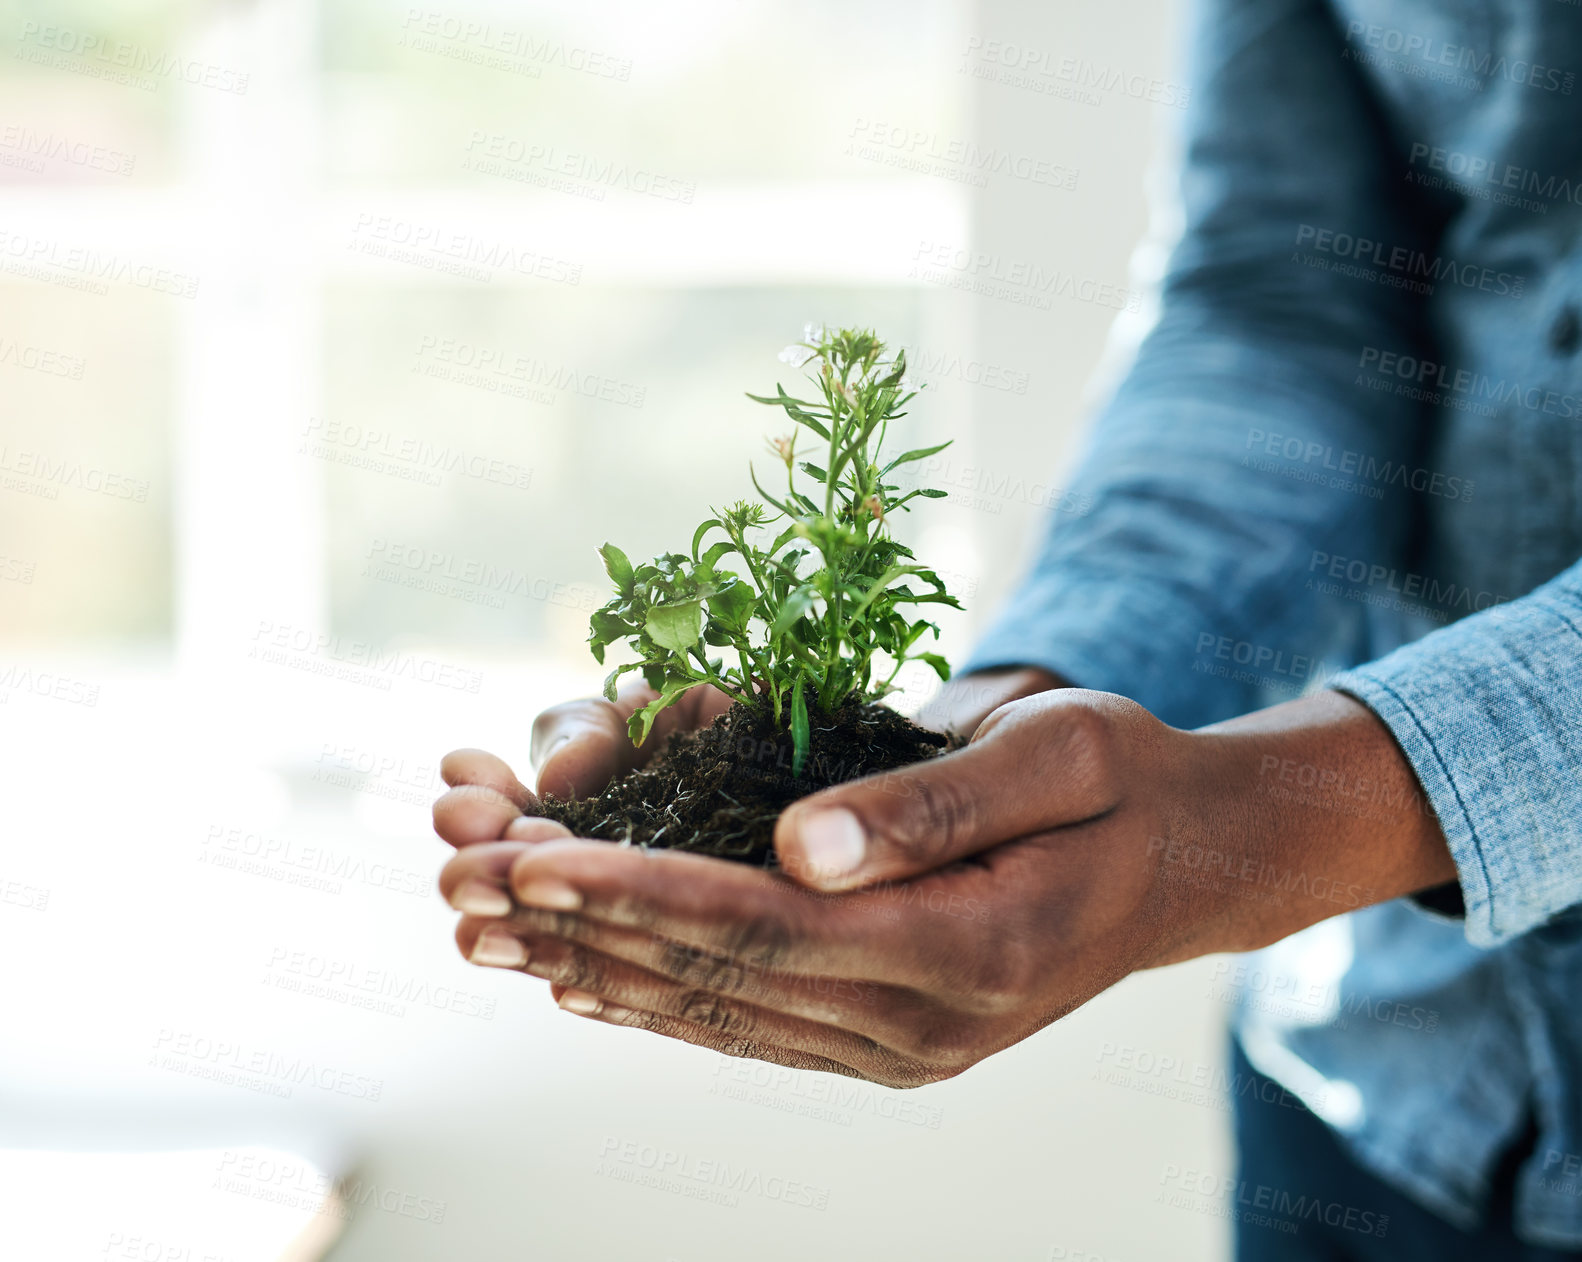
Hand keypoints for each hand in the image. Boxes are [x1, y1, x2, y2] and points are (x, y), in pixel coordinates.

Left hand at [437, 688, 1453, 1085]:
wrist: (1184, 864)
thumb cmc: (1124, 782)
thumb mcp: (1059, 753)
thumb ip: (935, 802)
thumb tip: (797, 843)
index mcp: (972, 948)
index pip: (769, 926)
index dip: (643, 891)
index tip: (536, 858)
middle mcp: (925, 1023)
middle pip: (718, 975)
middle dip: (582, 925)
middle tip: (465, 883)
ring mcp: (902, 1046)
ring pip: (718, 1010)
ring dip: (592, 965)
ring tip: (486, 932)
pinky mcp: (886, 1039)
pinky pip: (750, 1024)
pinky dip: (656, 1000)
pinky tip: (581, 979)